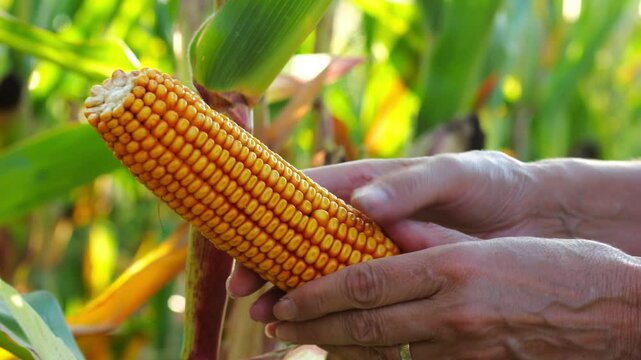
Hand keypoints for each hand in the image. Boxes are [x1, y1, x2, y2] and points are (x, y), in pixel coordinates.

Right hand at [227, 151, 553, 313]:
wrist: (533, 214)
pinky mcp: (399, 277)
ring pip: (324, 271)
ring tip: (271, 322)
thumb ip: (409, 186)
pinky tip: (318, 332)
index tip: (247, 255)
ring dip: (294, 294)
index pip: (304, 199)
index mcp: (368, 183)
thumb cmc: (491, 183)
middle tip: (250, 300)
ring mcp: (379, 248)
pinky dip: (335, 312)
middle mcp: (364, 217)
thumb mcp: (455, 175)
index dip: (269, 222)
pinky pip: (359, 295)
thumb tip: (360, 202)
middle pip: (303, 240)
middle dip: (271, 267)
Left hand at [268, 235, 640, 358]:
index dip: (317, 293)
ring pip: (382, 352)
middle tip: (274, 324)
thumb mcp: (488, 245)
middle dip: (311, 325)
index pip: (365, 282)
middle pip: (362, 322)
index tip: (284, 298)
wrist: (617, 312)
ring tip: (304, 340)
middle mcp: (452, 313)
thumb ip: (428, 240)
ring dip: (337, 346)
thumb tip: (376, 229)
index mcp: (452, 269)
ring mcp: (464, 350)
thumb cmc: (554, 268)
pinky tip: (356, 357)